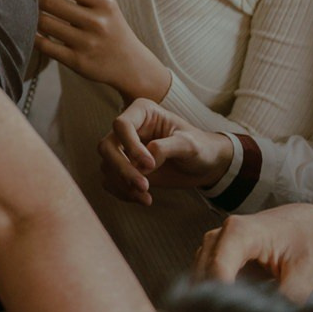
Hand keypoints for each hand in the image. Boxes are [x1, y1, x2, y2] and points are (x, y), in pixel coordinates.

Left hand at [33, 0, 171, 103]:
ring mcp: (87, 44)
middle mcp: (97, 23)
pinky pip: (45, 46)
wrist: (132, 66)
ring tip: (26, 11)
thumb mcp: (103, 3)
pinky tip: (30, 30)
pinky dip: (33, 36)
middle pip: (50, 2)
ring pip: (44, 23)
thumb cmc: (112, 27)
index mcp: (104, 3)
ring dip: (30, 15)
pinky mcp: (77, 62)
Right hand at [99, 98, 234, 205]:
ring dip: (123, 184)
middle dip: (122, 169)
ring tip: (146, 196)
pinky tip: (143, 199)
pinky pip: (111, 181)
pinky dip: (123, 193)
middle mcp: (129, 129)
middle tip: (144, 186)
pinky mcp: (126, 168)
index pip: (121, 125)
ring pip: (106, 165)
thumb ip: (166, 148)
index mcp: (142, 112)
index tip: (151, 165)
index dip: (131, 146)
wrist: (205, 165)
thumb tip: (143, 163)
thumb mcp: (190, 144)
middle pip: (106, 146)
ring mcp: (125, 149)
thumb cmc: (200, 146)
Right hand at [194, 204, 312, 301]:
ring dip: (214, 300)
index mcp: (240, 232)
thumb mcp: (305, 272)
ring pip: (200, 278)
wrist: (302, 225)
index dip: (223, 298)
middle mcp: (219, 235)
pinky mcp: (212, 254)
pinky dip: (213, 295)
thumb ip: (288, 297)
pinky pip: (203, 278)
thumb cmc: (304, 243)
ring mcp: (212, 244)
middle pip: (205, 275)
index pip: (218, 269)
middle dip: (218, 302)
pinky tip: (232, 308)